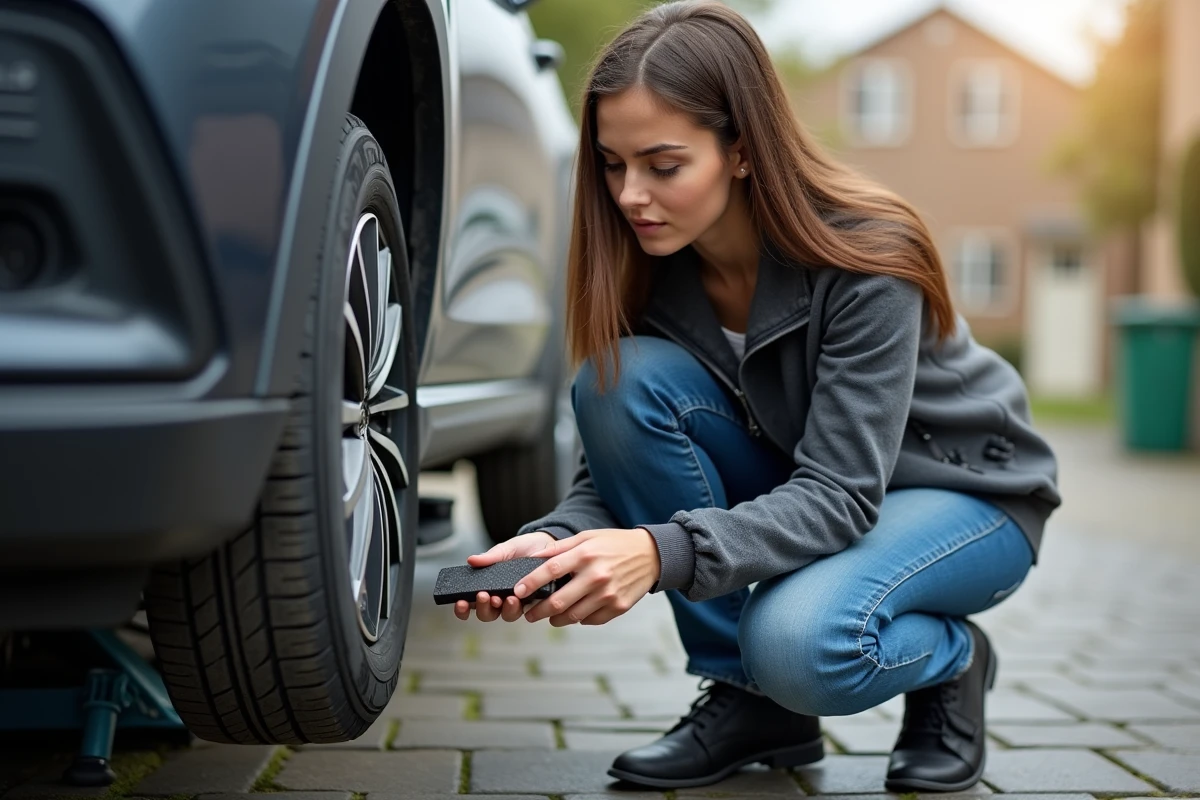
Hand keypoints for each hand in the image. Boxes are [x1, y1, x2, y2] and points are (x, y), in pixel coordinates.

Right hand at [452, 530, 555, 622]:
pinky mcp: (533, 602)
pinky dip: (520, 606)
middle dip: (483, 608)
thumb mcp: (506, 549)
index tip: (460, 602)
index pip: (471, 603)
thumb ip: (490, 556)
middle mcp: (500, 599)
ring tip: (507, 598)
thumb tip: (472, 560)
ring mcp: (517, 602)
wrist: (547, 544)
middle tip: (484, 595)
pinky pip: (525, 610)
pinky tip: (518, 598)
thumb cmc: (523, 548)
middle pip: (487, 614)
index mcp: (488, 587)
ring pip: (506, 615)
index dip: (463, 609)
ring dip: (504, 609)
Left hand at [515, 528, 660, 626]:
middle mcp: (597, 576)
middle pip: (559, 602)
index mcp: (586, 555)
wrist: (651, 555)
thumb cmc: (615, 544)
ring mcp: (608, 594)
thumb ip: (560, 548)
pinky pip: (591, 620)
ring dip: (556, 619)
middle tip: (529, 614)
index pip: (551, 570)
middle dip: (538, 611)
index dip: (531, 582)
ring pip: (573, 616)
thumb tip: (534, 558)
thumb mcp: (587, 537)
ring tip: (550, 617)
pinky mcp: (618, 607)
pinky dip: (580, 619)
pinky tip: (576, 612)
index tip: (518, 591)